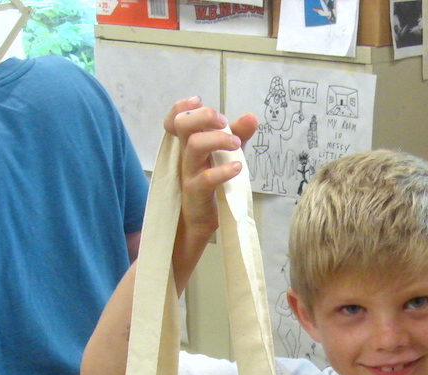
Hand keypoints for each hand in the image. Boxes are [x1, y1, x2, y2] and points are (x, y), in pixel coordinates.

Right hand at [162, 98, 258, 238]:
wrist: (202, 220)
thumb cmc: (213, 184)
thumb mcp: (227, 155)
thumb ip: (237, 135)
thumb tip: (251, 116)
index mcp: (189, 143)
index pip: (175, 119)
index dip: (182, 106)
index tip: (199, 101)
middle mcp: (186, 154)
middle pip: (182, 125)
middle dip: (203, 116)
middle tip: (223, 121)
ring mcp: (189, 173)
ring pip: (194, 146)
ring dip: (217, 139)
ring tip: (236, 144)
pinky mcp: (196, 192)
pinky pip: (206, 178)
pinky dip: (224, 170)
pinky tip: (238, 168)